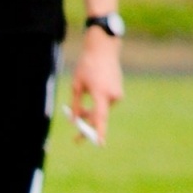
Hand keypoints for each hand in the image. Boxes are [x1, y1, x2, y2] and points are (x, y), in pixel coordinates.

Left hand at [69, 30, 123, 144]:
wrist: (104, 50)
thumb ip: (75, 105)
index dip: (99, 130)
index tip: (99, 143)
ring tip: (79, 108)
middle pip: (99, 117)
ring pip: (101, 111)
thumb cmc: (87, 66)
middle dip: (87, 127)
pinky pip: (105, 105)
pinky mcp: (119, 92)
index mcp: (100, 92)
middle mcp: (112, 95)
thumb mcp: (76, 85)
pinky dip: (97, 106)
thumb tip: (74, 121)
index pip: (100, 116)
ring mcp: (117, 94)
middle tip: (76, 139)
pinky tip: (92, 92)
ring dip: (90, 113)